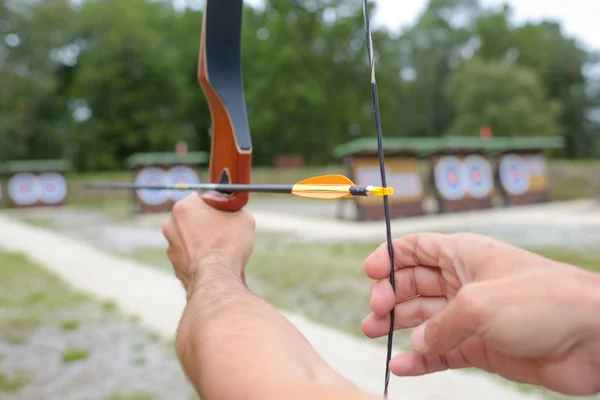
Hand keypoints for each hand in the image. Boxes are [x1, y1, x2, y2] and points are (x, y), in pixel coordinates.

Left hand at [162, 192, 254, 294]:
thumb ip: (234, 210)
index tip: (225, 213)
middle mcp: (171, 225)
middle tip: (224, 231)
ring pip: (190, 239)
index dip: (215, 205)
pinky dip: (200, 259)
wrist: (216, 277)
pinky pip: (190, 258)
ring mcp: (171, 247)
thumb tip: (234, 213)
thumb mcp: (242, 217)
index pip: (199, 198)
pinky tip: (214, 264)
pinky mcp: (175, 266)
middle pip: (192, 218)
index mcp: (184, 207)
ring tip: (221, 251)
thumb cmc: (228, 243)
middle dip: (206, 223)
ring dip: (202, 242)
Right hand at [363, 233, 599, 395]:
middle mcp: (464, 282)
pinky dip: (420, 359)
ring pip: (424, 319)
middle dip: (390, 297)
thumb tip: (417, 343)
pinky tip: (401, 365)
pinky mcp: (482, 347)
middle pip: (414, 285)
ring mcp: (472, 316)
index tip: (369, 274)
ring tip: (374, 336)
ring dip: (398, 327)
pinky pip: (441, 351)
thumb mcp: (478, 304)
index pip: (417, 248)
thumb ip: (439, 324)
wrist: (594, 338)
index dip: (390, 257)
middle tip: (374, 315)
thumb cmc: (542, 301)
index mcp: (464, 255)